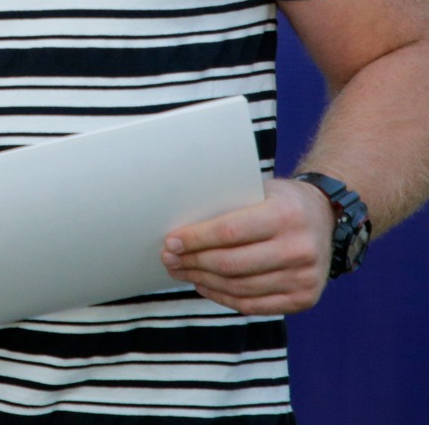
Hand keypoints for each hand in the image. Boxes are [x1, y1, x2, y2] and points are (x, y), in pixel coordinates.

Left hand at [161, 177, 333, 314]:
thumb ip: (228, 205)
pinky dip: (224, 297)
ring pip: (239, 287)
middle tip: (168, 260)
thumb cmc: (280, 200)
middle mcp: (300, 248)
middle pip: (231, 263)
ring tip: (181, 272)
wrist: (326, 217)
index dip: (195, 239)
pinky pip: (254, 305)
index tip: (170, 242)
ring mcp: (305, 277)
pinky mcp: (305, 299)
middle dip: (193, 262)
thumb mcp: (259, 190)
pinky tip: (204, 287)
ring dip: (203, 281)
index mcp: (286, 215)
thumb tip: (180, 226)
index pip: (229, 231)